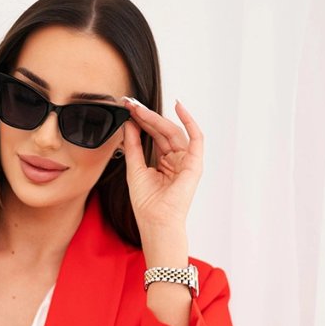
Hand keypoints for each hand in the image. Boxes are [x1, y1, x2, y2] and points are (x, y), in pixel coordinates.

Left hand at [119, 96, 203, 235]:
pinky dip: (190, 121)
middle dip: (146, 116)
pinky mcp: (195, 163)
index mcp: (164, 162)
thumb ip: (133, 145)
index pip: (153, 135)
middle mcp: (176, 159)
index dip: (141, 121)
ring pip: (173, 131)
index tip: (127, 109)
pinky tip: (178, 107)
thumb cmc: (146, 203)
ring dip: (157, 117)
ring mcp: (186, 161)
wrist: (155, 221)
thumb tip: (129, 124)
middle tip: (131, 104)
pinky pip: (196, 137)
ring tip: (140, 108)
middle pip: (162, 131)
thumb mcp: (134, 168)